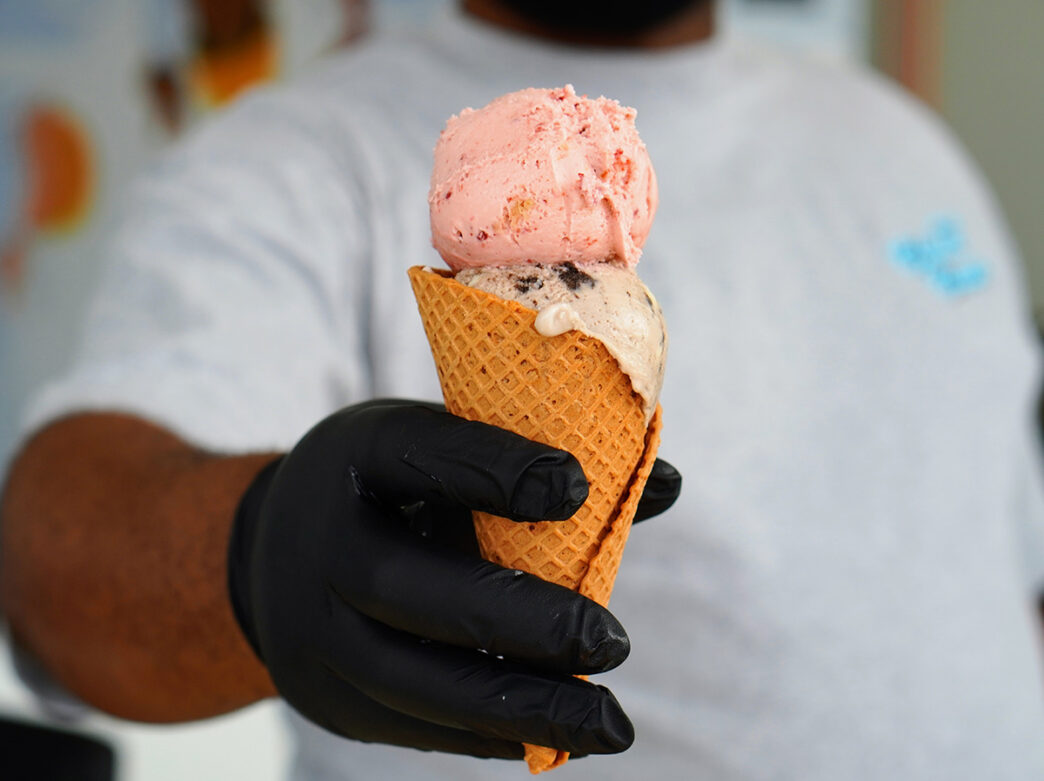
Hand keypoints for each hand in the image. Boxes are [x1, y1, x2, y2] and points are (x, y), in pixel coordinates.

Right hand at [228, 400, 678, 758]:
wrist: (270, 550)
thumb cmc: (388, 489)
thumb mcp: (440, 448)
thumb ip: (537, 466)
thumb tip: (664, 482)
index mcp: (355, 457)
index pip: (422, 456)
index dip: (497, 471)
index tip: (580, 485)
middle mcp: (319, 544)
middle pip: (409, 593)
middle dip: (518, 622)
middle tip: (613, 641)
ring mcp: (312, 632)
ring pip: (415, 683)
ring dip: (523, 708)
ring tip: (613, 724)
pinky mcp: (326, 697)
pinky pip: (414, 726)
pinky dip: (493, 734)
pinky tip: (558, 736)